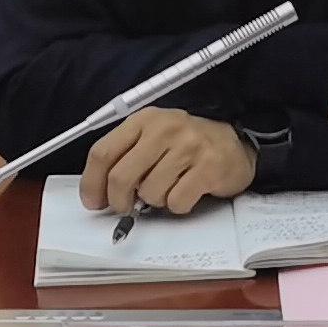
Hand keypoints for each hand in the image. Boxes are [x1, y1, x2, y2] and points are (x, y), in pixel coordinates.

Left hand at [80, 108, 257, 217]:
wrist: (235, 145)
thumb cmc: (188, 146)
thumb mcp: (152, 139)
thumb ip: (125, 158)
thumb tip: (98, 192)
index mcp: (144, 120)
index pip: (102, 152)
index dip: (92, 183)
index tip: (93, 200)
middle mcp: (164, 129)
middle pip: (121, 176)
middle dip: (119, 201)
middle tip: (126, 206)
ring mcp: (188, 147)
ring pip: (149, 193)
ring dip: (155, 201)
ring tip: (169, 188)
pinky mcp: (208, 167)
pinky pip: (177, 201)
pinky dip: (178, 205)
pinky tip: (186, 192)